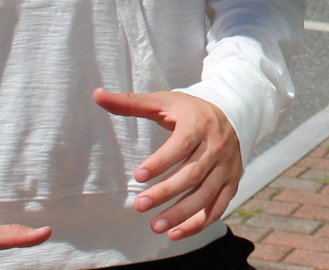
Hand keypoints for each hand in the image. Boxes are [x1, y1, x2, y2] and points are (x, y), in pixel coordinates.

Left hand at [93, 88, 241, 241]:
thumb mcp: (161, 101)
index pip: (180, 145)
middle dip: (166, 192)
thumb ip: (130, 102)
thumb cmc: (187, 110)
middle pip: (191, 174)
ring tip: (155, 225)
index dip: (160, 162)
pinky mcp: (232, 183)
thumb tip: (97, 94)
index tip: (138, 176)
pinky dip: (198, 223)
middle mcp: (216, 146)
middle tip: (140, 205)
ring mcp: (226, 167)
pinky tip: (176, 233)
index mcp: (198, 123)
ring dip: (181, 214)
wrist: (230, 114)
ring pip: (205, 195)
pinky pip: (217, 208)